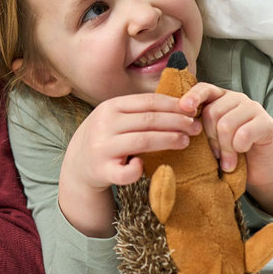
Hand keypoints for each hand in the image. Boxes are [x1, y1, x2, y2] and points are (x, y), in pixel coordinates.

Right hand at [63, 93, 201, 188]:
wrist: (77, 164)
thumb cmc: (106, 137)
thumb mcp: (116, 117)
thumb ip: (140, 110)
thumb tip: (181, 104)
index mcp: (110, 106)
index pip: (148, 102)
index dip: (173, 105)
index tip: (192, 111)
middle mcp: (105, 124)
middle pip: (149, 120)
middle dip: (177, 122)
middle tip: (195, 128)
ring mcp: (102, 147)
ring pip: (143, 141)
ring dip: (169, 140)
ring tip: (185, 142)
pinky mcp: (102, 170)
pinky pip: (126, 172)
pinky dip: (138, 169)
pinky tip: (145, 165)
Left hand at [179, 83, 272, 213]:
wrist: (256, 173)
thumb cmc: (228, 154)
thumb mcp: (210, 138)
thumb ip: (198, 126)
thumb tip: (178, 120)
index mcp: (220, 98)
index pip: (204, 89)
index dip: (193, 97)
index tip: (184, 108)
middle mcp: (237, 98)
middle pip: (212, 112)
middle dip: (210, 138)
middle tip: (216, 154)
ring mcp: (254, 109)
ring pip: (226, 124)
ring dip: (224, 148)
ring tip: (227, 161)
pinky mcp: (268, 123)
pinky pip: (244, 134)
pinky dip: (239, 149)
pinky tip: (241, 154)